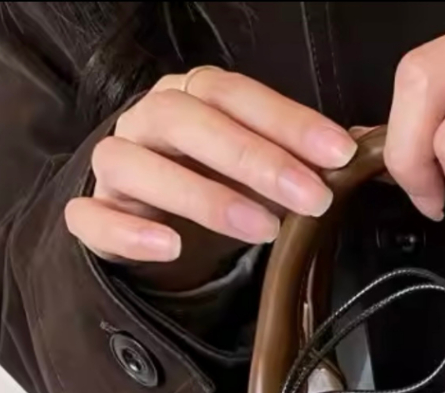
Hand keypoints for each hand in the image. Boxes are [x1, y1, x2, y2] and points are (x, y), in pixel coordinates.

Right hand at [66, 68, 356, 290]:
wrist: (149, 231)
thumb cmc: (207, 190)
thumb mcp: (252, 172)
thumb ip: (292, 159)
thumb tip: (353, 154)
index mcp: (188, 99)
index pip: (234, 94)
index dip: (287, 121)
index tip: (339, 154)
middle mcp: (145, 123)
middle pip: (188, 122)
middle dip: (256, 159)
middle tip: (311, 197)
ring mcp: (114, 170)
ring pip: (137, 165)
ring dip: (203, 196)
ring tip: (262, 229)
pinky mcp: (91, 218)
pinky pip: (91, 220)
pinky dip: (129, 233)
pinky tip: (171, 246)